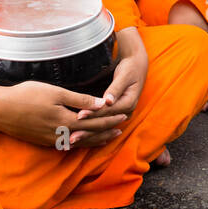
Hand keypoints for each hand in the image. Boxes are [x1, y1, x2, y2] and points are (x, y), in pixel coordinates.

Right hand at [0, 79, 124, 148]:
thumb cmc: (26, 96)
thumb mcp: (55, 93)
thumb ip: (79, 100)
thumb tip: (101, 103)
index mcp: (66, 121)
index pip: (95, 121)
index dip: (110, 118)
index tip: (124, 114)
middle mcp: (61, 134)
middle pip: (90, 133)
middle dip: (107, 129)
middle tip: (123, 125)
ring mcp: (52, 140)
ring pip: (81, 142)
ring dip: (97, 139)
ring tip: (110, 136)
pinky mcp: (44, 141)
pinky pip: (69, 145)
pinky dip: (82, 142)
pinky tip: (86, 141)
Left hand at [70, 27, 146, 144]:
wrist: (137, 67)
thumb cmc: (129, 69)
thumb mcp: (124, 76)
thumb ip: (115, 89)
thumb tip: (108, 101)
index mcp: (129, 104)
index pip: (108, 112)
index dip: (93, 114)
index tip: (79, 116)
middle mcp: (125, 113)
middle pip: (104, 124)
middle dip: (87, 131)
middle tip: (70, 137)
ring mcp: (120, 115)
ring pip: (101, 128)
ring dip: (86, 135)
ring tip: (70, 141)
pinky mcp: (114, 115)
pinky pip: (101, 124)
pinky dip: (89, 130)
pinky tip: (77, 135)